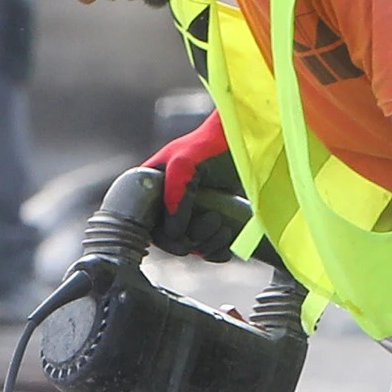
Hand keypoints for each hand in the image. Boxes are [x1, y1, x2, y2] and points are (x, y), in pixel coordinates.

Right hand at [146, 113, 241, 256]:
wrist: (243, 141)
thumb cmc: (210, 145)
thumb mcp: (184, 166)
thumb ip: (173, 196)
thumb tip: (173, 233)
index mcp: (151, 189)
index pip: (148, 227)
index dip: (164, 238)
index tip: (183, 238)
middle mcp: (167, 203)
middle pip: (170, 241)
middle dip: (192, 241)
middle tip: (214, 222)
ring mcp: (190, 213)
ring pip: (191, 247)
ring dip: (207, 245)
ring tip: (224, 228)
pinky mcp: (210, 220)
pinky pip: (207, 248)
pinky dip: (217, 251)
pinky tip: (227, 242)